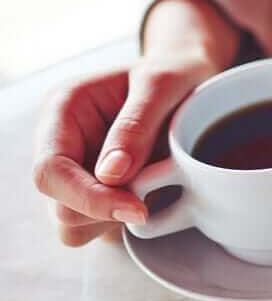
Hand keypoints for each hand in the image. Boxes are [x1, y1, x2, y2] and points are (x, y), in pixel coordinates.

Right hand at [32, 0, 240, 245]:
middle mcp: (61, 143)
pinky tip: (155, 193)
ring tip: (158, 185)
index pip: (50, 171)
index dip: (89, 198)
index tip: (138, 209)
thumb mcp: (163, 84)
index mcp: (63, 110)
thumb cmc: (176, 72)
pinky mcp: (99, 191)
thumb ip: (136, 125)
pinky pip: (102, 228)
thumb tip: (110, 174)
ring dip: (118, 220)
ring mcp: (77, 171)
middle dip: (108, 212)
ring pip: (76, 226)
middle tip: (158, 194)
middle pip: (60, 207)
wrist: (192, 76)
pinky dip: (128, 222)